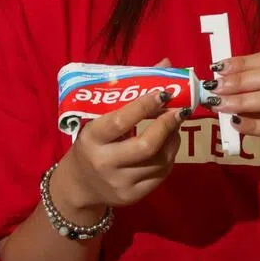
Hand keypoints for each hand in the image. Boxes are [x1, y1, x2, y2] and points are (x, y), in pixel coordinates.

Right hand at [54, 90, 185, 214]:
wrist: (80, 185)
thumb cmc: (92, 143)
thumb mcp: (99, 119)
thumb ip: (129, 93)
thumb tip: (166, 64)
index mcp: (91, 139)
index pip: (121, 121)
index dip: (145, 106)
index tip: (163, 93)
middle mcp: (104, 163)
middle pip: (146, 145)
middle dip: (167, 125)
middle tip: (179, 111)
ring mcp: (120, 183)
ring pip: (159, 161)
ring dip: (173, 139)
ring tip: (175, 125)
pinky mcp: (133, 196)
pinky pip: (161, 175)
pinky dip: (170, 156)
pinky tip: (168, 145)